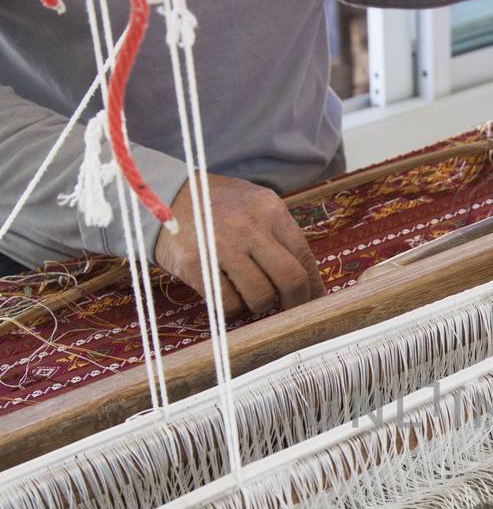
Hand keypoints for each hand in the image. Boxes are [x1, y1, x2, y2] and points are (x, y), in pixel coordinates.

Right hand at [155, 173, 325, 318]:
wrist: (163, 196)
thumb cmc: (216, 206)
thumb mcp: (253, 206)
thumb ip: (279, 236)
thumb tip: (309, 282)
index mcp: (270, 210)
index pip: (304, 257)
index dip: (313, 287)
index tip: (314, 303)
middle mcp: (249, 226)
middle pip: (291, 279)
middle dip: (295, 303)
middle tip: (289, 312)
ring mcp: (222, 246)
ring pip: (261, 296)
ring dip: (259, 305)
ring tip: (248, 296)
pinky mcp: (197, 265)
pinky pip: (228, 303)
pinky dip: (232, 308)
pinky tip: (225, 295)